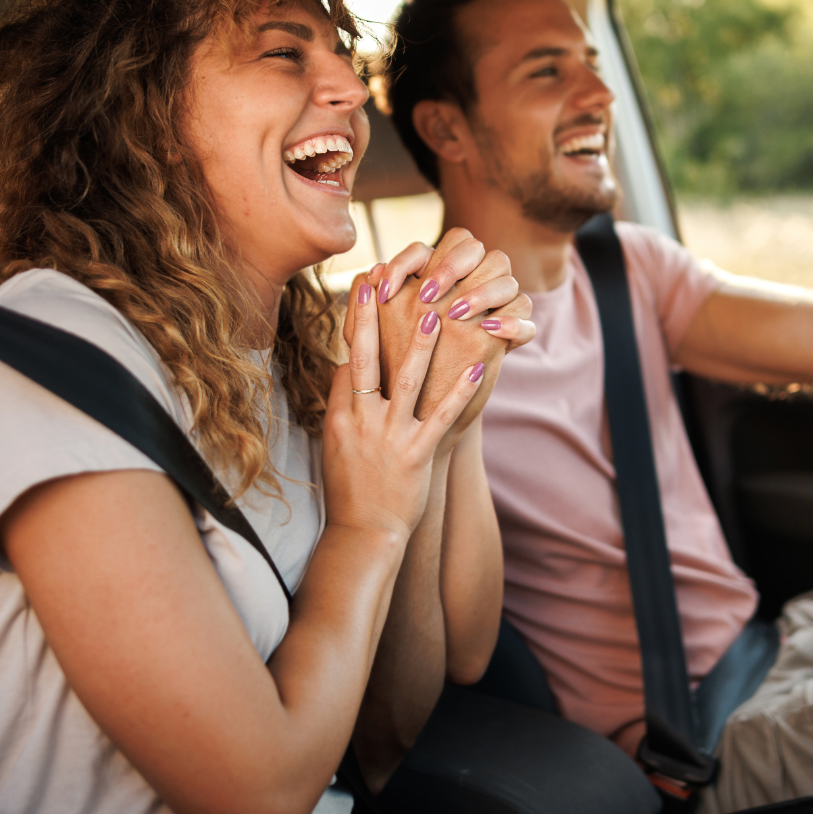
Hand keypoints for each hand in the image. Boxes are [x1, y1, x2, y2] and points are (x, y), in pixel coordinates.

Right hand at [321, 273, 487, 544]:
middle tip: (379, 279)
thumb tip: (349, 369)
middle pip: (366, 359)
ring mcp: (390, 437)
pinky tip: (477, 368)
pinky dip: (461, 392)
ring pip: (407, 381)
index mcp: (339, 417)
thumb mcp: (335, 444)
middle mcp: (362, 422)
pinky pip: (442, 416)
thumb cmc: (351, 488)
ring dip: (421, 345)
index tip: (364, 291)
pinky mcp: (417, 454)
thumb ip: (343, 406)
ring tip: (434, 312)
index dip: (357, 327)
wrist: (364, 534)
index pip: (348, 362)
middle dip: (372, 318)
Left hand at [370, 229, 536, 429]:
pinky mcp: (505, 333)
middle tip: (430, 295)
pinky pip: (523, 311)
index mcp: (429, 276)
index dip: (409, 260)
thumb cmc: (390, 370)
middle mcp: (462, 284)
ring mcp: (488, 305)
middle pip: (473, 247)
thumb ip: (363, 304)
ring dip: (483, 290)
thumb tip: (371, 273)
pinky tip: (492, 330)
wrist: (419, 408)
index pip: (427, 246)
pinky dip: (514, 320)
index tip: (386, 290)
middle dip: (450, 266)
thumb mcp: (370, 339)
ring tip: (458, 314)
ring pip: (504, 274)